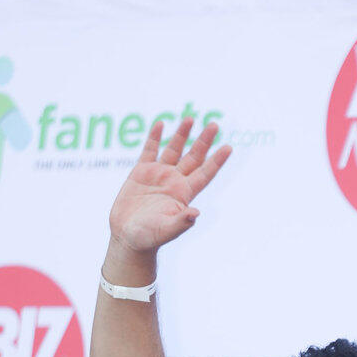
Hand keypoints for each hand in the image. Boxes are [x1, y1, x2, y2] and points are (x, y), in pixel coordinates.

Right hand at [108, 117, 231, 253]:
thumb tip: (195, 214)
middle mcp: (174, 182)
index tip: (229, 147)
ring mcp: (158, 175)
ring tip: (190, 119)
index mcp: (184, 194)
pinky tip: (161, 124)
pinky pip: (150, 150)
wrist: (128, 237)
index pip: (205, 174)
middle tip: (215, 125)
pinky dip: (154, 137)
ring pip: (174, 150)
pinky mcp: (141, 172)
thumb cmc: (148, 238)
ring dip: (182, 135)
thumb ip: (181, 222)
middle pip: (194, 157)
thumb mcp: (166, 231)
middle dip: (204, 142)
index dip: (217, 161)